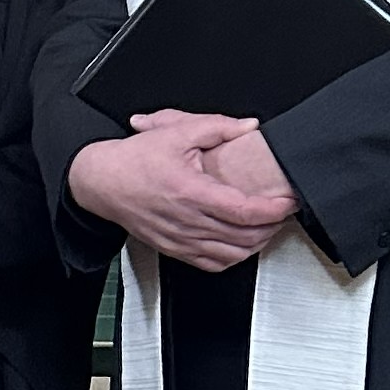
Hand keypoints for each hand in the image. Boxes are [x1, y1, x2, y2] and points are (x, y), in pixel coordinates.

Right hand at [67, 111, 298, 272]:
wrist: (101, 182)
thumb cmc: (133, 161)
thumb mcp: (173, 132)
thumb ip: (216, 127)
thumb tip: (247, 126)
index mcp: (190, 192)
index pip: (244, 210)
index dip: (273, 209)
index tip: (288, 201)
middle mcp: (186, 221)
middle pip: (244, 236)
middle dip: (272, 226)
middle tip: (283, 211)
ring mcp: (180, 239)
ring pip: (232, 254)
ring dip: (256, 243)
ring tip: (267, 227)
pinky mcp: (174, 249)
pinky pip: (212, 264)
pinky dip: (234, 257)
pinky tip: (242, 244)